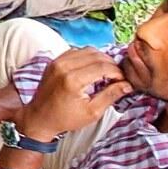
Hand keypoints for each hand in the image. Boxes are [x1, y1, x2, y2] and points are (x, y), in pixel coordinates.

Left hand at [16, 48, 131, 140]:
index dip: (118, 72)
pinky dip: (88, 56)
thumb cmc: (65, 118)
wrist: (39, 118)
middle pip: (97, 55)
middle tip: (118, 76)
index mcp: (73, 80)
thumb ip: (110, 95)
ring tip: (107, 72)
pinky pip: (76, 51)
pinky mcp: (54, 61)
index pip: (103, 67)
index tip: (124, 80)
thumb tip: (128, 84)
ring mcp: (57, 62)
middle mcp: (64, 66)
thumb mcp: (92, 112)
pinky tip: (93, 68)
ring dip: (101, 58)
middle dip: (111, 64)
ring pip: (87, 50)